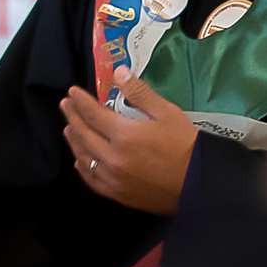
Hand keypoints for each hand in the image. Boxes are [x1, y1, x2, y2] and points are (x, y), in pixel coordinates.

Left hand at [62, 64, 200, 214]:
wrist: (200, 185)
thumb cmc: (186, 146)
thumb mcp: (167, 113)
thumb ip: (140, 93)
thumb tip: (118, 73)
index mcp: (124, 135)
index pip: (93, 114)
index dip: (80, 101)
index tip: (72, 92)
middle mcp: (112, 158)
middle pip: (83, 134)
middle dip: (72, 117)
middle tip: (66, 105)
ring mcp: (113, 178)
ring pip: (84, 157)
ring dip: (74, 141)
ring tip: (69, 129)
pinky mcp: (118, 194)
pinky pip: (92, 179)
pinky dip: (83, 167)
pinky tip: (80, 160)